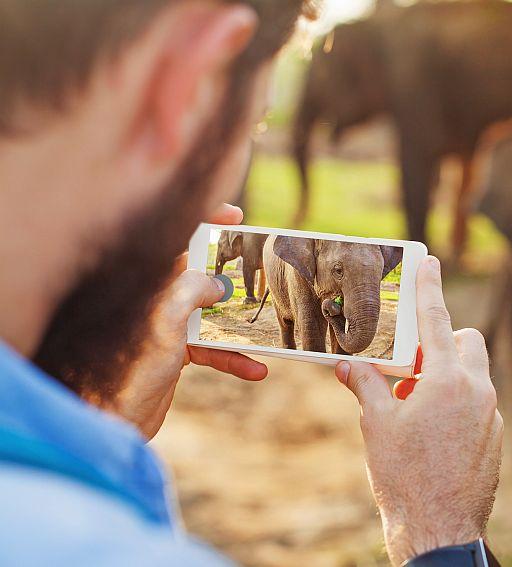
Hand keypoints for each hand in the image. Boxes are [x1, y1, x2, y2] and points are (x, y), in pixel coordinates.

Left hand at [116, 204, 266, 438]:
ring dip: (241, 325)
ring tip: (269, 327)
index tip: (236, 216)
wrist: (110, 422)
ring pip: (212, 314)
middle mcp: (156, 299)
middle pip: (200, 274)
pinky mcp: (175, 353)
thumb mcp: (165, 319)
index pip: (176, 238)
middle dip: (232, 273)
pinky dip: (233, 358)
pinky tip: (256, 370)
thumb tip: (218, 284)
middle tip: (262, 269)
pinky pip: (212, 348)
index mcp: (148, 282)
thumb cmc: (126, 369)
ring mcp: (166, 326)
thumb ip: (193, 289)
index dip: (205, 221)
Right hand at [334, 256, 502, 565]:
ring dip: (448, 375)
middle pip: (467, 342)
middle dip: (442, 342)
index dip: (430, 288)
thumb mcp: (376, 425)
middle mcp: (477, 391)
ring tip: (414, 404)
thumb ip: (365, 385)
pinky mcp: (495, 437)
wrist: (439, 530)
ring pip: (474, 374)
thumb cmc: (404, 477)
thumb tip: (347, 364)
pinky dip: (458, 403)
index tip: (430, 262)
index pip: (436, 320)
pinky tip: (432, 431)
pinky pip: (479, 403)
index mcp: (447, 381)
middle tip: (411, 366)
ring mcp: (491, 415)